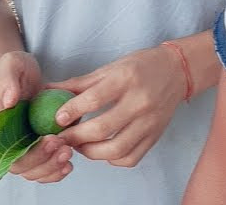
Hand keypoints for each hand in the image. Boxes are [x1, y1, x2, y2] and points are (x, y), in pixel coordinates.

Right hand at [0, 52, 73, 184]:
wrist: (23, 72)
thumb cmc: (15, 68)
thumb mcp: (10, 66)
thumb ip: (7, 82)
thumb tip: (9, 102)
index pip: (8, 153)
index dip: (30, 154)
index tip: (50, 139)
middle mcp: (7, 141)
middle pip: (22, 167)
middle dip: (45, 162)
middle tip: (65, 147)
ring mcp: (22, 145)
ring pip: (34, 172)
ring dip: (51, 169)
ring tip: (68, 154)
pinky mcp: (37, 146)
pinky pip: (43, 168)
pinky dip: (55, 171)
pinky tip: (68, 164)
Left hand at [49, 45, 185, 167]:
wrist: (176, 71)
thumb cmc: (140, 66)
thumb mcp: (110, 67)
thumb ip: (80, 83)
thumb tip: (49, 90)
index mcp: (126, 79)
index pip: (94, 99)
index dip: (72, 111)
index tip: (57, 119)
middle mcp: (140, 101)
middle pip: (103, 128)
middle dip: (76, 137)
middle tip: (63, 138)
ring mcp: (150, 122)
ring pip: (116, 149)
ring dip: (92, 153)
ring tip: (80, 146)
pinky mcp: (155, 136)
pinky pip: (131, 157)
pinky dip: (112, 160)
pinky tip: (103, 151)